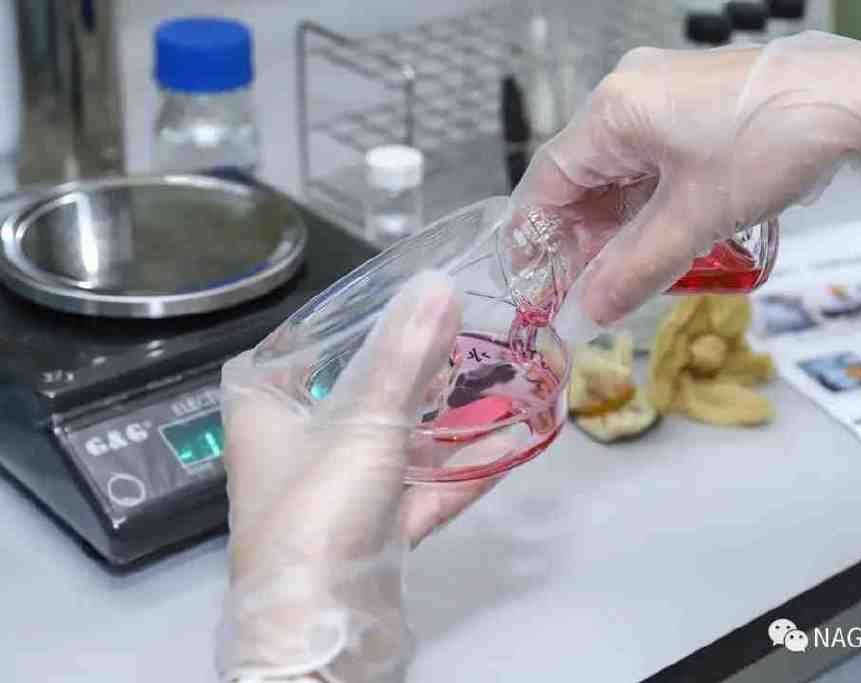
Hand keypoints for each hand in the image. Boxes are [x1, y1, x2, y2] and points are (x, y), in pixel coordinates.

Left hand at [216, 271, 501, 682]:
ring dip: (445, 418)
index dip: (352, 316)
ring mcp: (337, 491)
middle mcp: (295, 445)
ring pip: (396, 439)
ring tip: (499, 380)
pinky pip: (422, 488)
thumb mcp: (364, 420)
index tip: (408, 292)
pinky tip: (509, 444)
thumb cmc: (319, 511)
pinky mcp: (373, 530)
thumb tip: (440, 282)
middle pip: (359, 388)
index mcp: (264, 407)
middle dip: (415, 365)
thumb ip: (407, 355)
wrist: (322, 631)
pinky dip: (461, 470)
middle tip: (468, 330)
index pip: (304, 341)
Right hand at [512, 33, 860, 326]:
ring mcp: (661, 95)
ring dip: (617, 226)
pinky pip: (649, 162)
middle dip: (581, 239)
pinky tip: (659, 240)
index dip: (536, 239)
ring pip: (617, 173)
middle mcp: (628, 94)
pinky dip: (647, 205)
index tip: (537, 286)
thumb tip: (586, 313)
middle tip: (588, 292)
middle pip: (580, 178)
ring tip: (625, 275)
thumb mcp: (697, 218)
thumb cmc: (775, 144)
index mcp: (614, 110)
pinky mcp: (693, 106)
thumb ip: (634, 269)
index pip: (548, 181)